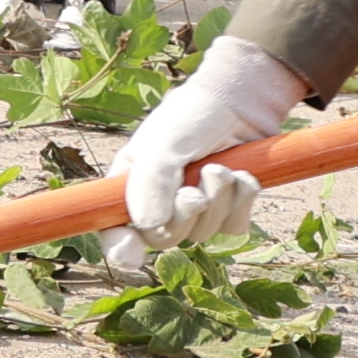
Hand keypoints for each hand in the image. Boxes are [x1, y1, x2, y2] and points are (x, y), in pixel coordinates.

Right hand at [100, 37, 303, 273]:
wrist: (242, 102)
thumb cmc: (192, 116)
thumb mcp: (163, 143)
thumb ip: (151, 183)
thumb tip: (149, 227)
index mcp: (130, 186)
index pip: (113, 228)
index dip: (119, 245)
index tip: (130, 255)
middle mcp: (160, 202)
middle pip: (164, 238)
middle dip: (184, 215)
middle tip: (194, 189)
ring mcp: (197, 209)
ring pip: (203, 233)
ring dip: (218, 200)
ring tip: (222, 167)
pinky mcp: (229, 209)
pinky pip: (233, 227)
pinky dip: (241, 203)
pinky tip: (243, 176)